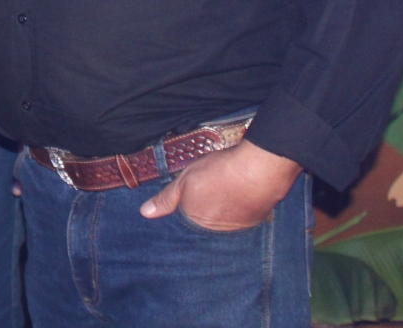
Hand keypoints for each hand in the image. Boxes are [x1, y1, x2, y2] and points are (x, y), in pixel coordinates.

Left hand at [141, 139, 299, 230]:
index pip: (184, 223)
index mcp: (194, 221)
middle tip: (211, 194)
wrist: (257, 171)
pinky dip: (238, 211)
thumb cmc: (218, 172)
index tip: (191, 200)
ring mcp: (235, 230)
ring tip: (224, 194)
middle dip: (204, 212)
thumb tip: (145, 213)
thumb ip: (166, 199)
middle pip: (204, 224)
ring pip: (222, 223)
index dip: (186, 209)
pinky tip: (238, 197)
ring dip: (221, 212)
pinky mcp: (252, 224)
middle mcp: (214, 231)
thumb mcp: (185, 180)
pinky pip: (240, 220)